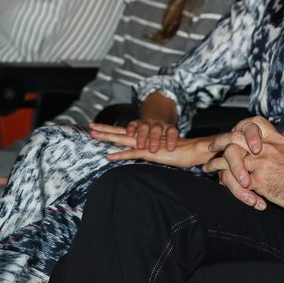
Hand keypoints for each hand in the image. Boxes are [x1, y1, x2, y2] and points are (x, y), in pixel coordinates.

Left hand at [95, 125, 214, 167]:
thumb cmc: (179, 152)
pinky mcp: (150, 152)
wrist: (193, 150)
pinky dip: (120, 155)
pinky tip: (109, 156)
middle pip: (121, 132)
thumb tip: (146, 154)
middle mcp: (144, 138)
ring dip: (108, 136)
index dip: (113, 130)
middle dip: (105, 129)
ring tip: (94, 134)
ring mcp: (146, 144)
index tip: (100, 129)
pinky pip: (132, 153)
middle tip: (90, 126)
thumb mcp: (162, 152)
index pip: (126, 132)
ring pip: (123, 138)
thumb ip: (152, 151)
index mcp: (146, 138)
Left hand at [203, 118, 283, 214]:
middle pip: (236, 138)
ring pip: (230, 159)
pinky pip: (235, 180)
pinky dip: (227, 182)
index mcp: (278, 140)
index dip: (241, 127)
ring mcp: (261, 164)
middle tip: (211, 147)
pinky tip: (222, 184)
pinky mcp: (258, 182)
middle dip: (220, 142)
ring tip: (208, 167)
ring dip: (216, 163)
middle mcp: (267, 149)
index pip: (254, 124)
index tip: (232, 133)